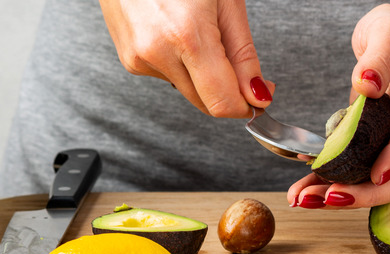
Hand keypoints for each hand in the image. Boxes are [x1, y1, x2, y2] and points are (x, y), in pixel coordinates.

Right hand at [98, 0, 273, 117]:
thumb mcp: (227, 2)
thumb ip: (243, 55)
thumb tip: (258, 97)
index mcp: (186, 36)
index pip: (221, 103)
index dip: (246, 106)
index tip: (260, 97)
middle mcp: (156, 52)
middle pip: (206, 102)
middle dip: (227, 88)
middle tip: (233, 52)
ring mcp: (138, 58)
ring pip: (188, 90)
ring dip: (202, 74)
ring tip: (197, 27)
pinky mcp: (129, 59)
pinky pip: (168, 76)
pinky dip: (181, 63)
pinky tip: (176, 29)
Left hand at [287, 3, 389, 208]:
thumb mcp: (389, 30)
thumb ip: (379, 57)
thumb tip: (366, 86)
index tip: (377, 174)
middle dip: (369, 193)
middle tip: (332, 199)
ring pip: (377, 181)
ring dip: (344, 195)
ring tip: (305, 199)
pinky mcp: (371, 144)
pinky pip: (354, 170)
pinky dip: (329, 182)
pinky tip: (304, 188)